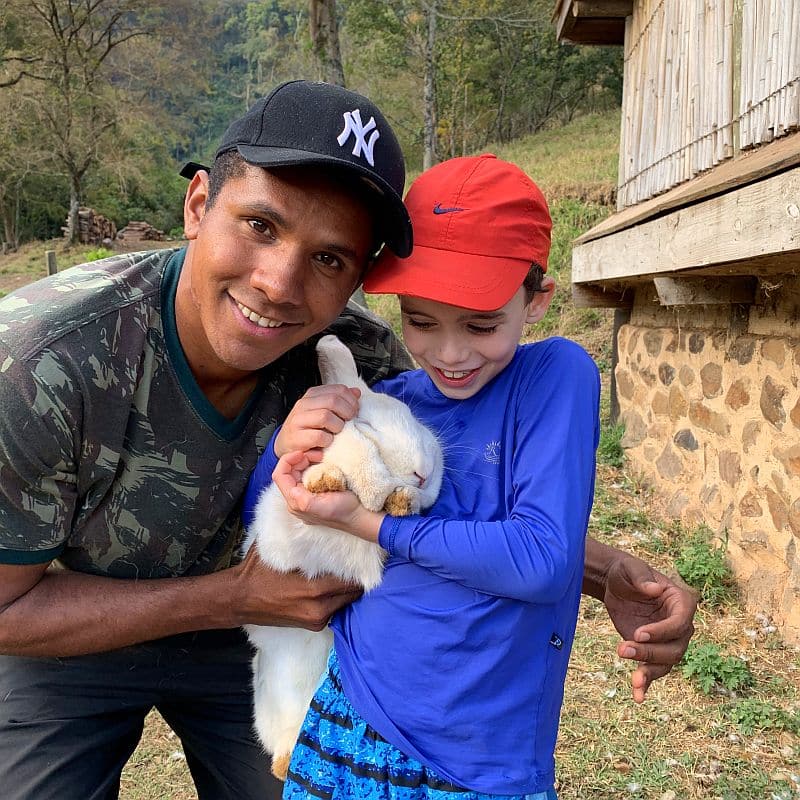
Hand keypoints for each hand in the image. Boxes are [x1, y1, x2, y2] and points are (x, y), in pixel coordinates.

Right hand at [233, 543, 362, 630]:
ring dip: (345, 589)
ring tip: (342, 573)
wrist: (239, 599)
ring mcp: (317, 619)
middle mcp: (319, 607)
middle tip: (354, 561)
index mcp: (314, 589)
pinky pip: (334, 609)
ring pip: (345, 601)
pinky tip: (329, 587)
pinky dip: (335, 599)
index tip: (357, 552)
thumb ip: (300, 539)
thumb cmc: (257, 571)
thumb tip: (314, 518)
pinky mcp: (314, 625)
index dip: (355, 564)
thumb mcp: (279, 549)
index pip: (350, 579)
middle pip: (352, 592)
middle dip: (354, 577)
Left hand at [272, 451, 382, 542]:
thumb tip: (292, 490)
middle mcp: (297, 500)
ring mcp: (305, 497)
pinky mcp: (313, 493)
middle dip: (298, 459)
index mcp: (295, 503)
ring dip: (305, 461)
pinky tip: (321, 463)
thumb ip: (304, 500)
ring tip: (319, 457)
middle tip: (315, 453)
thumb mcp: (324, 507)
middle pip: (287, 473)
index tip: (302, 452)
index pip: (279, 476)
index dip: (287, 461)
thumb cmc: (345, 511)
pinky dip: (311, 466)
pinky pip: (306, 476)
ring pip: (296, 473)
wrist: (360, 516)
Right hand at [275, 385, 360, 457]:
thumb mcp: (324, 410)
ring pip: (326, 416)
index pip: (339, 389)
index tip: (355, 411)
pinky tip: (326, 442)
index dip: (352, 401)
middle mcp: (303, 404)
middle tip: (349, 422)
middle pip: (333, 400)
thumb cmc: (310, 428)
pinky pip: (319, 436)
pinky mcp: (296, 437)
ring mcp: (298, 420)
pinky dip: (328, 441)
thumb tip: (356, 392)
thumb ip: (340, 400)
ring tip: (335, 433)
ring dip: (337, 427)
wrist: (286, 445)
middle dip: (347, 412)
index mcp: (312, 394)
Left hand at [603, 554, 696, 702]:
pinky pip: (654, 671)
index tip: (638, 634)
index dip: (662, 631)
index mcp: (681, 602)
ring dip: (649, 672)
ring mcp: (668, 641)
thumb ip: (641, 577)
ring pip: (666, 663)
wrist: (615, 585)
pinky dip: (647, 684)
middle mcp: (680, 625)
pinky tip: (638, 697)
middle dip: (650, 652)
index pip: (681, 623)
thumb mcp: (630, 569)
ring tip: (632, 681)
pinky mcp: (652, 651)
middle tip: (622, 649)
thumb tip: (654, 589)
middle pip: (675, 648)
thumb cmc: (626, 572)